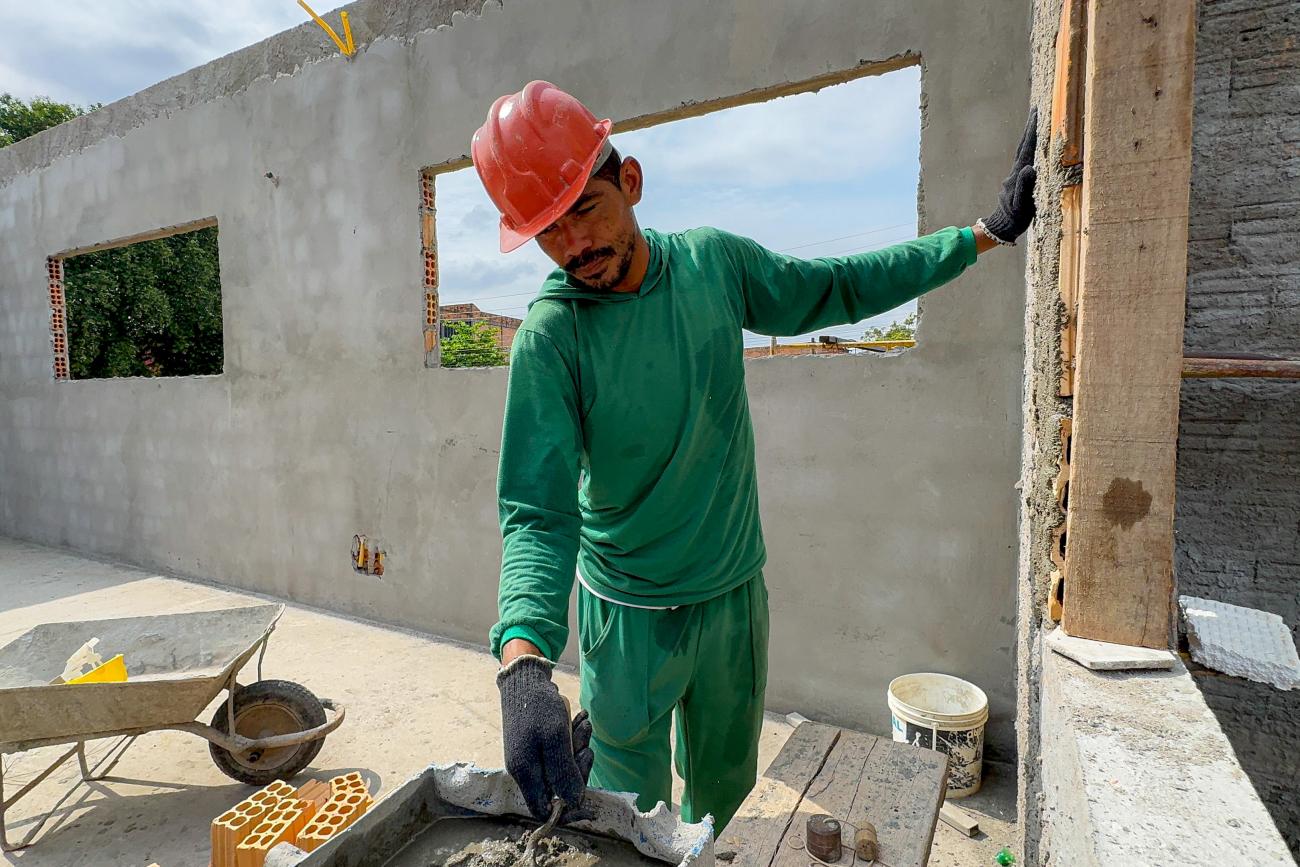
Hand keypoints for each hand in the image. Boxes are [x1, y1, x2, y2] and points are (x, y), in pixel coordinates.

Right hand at [497, 655, 594, 820]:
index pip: (543, 811)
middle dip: (578, 767)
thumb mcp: (556, 739)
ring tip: (583, 723)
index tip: (587, 802)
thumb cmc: (539, 707)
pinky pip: (560, 751)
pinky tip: (579, 719)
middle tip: (586, 745)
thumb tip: (574, 802)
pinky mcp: (538, 745)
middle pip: (559, 787)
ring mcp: (532, 757)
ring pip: (563, 767)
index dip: (566, 811)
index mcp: (526, 774)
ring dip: (578, 747)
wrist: (526, 678)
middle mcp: (527, 770)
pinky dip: (572, 738)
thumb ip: (564, 773)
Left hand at [979, 107, 1038, 244]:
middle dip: (1030, 129)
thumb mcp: (1022, 204)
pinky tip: (1034, 151)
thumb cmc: (1014, 219)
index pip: (1026, 149)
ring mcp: (1013, 177)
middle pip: (1022, 147)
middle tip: (1036, 111)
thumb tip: (1029, 167)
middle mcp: (1014, 173)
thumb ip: (1025, 186)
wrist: (1001, 228)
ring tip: (1036, 126)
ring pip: (1023, 154)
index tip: (1036, 113)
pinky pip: (1024, 163)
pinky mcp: (1015, 183)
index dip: (1032, 131)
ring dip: (1029, 139)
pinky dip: (1029, 152)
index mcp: (1017, 176)